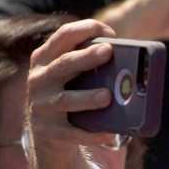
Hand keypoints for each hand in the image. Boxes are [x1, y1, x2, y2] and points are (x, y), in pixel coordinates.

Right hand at [25, 18, 123, 157]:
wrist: (47, 139)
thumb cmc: (69, 97)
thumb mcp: (69, 77)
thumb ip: (88, 65)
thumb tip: (129, 65)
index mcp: (45, 59)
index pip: (64, 35)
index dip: (86, 29)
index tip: (110, 33)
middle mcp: (39, 80)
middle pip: (64, 64)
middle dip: (86, 56)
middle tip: (108, 51)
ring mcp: (42, 106)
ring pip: (66, 100)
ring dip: (88, 97)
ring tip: (108, 96)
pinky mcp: (50, 132)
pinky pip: (73, 133)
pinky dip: (92, 134)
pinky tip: (109, 134)